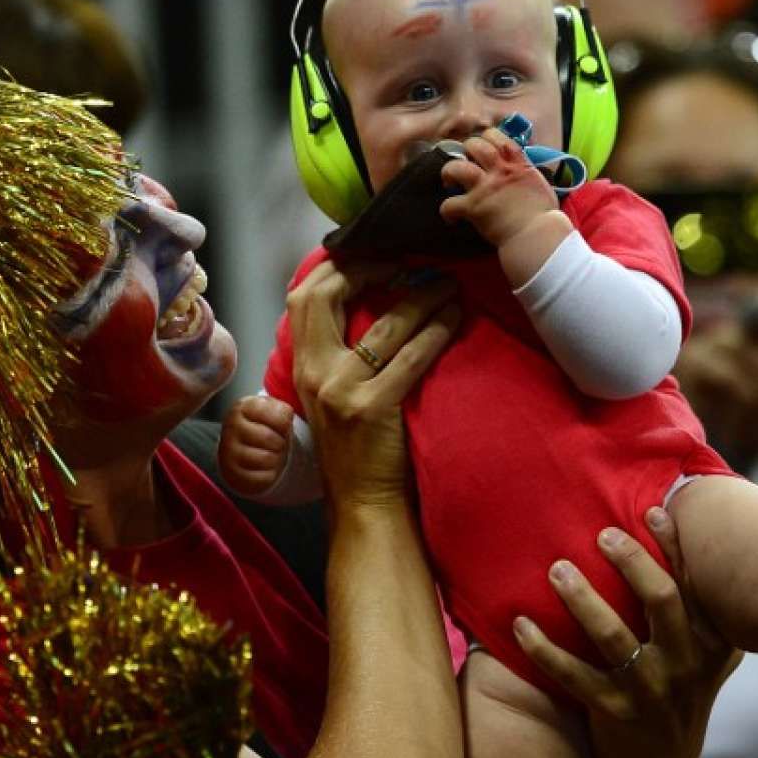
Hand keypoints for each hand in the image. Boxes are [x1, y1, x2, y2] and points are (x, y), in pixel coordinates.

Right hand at [218, 395, 294, 495]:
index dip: (286, 423)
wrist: (240, 448)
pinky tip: (264, 467)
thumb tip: (291, 414)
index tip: (282, 424)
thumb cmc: (262, 426)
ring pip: (266, 459)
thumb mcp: (271, 410)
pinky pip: (261, 477)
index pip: (280, 416)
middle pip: (270, 438)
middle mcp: (231, 426)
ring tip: (270, 453)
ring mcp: (228, 451)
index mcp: (243, 406)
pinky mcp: (232, 473)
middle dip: (280, 442)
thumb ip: (283, 410)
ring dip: (276, 458)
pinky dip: (269, 474)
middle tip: (276, 441)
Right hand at [286, 259, 458, 512]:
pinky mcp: (372, 408)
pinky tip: (455, 316)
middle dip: (371, 269)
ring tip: (448, 284)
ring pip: (384, 325)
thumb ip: (336, 351)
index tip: (376, 256)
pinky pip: (411, 356)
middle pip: (326, 296)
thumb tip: (368, 296)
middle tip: (410, 264)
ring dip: (420, 295)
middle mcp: (314, 372)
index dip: (338, 266)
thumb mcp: (330, 392)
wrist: (362, 502)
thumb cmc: (356, 447)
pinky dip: (437, 330)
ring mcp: (341, 390)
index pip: (304, 295)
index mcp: (302, 365)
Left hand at [440, 127, 559, 246]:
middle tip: (464, 163)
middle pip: (474, 145)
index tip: (483, 148)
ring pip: (456, 168)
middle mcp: (499, 171)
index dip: (485, 138)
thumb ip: (525, 173)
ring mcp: (485, 188)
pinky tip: (452, 218)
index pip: (496, 136)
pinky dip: (446, 211)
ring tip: (449, 182)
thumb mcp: (538, 183)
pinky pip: (449, 204)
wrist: (537, 235)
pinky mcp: (474, 207)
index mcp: (517, 164)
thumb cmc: (543, 215)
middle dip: (465, 151)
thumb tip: (521, 170)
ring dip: (448, 172)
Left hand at [513, 506, 740, 757]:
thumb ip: (700, 606)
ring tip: (557, 568)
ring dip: (583, 599)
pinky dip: (543, 648)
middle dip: (632, 563)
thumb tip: (684, 538)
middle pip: (662, 600)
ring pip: (613, 636)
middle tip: (602, 534)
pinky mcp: (613, 711)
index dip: (674, 546)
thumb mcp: (705, 652)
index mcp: (707, 640)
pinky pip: (573, 674)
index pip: (693, 583)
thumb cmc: (679, 690)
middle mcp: (684, 661)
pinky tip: (520, 623)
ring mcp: (649, 688)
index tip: (651, 509)